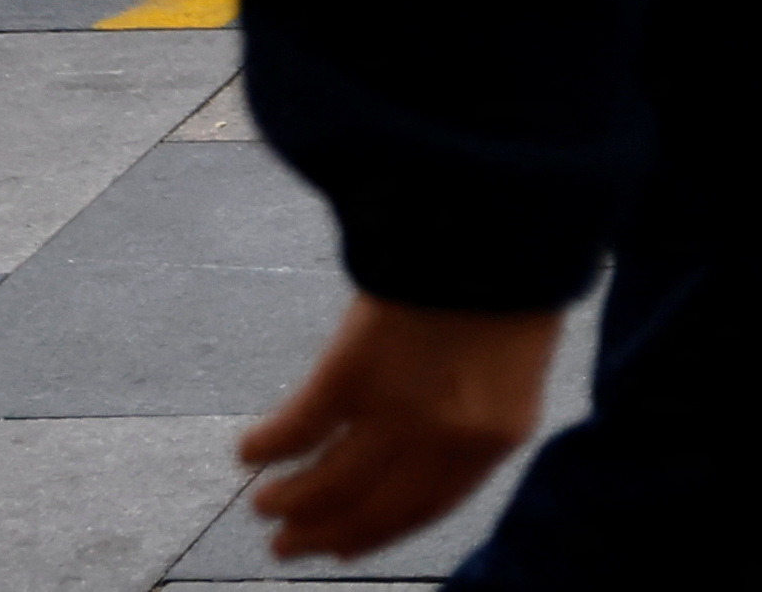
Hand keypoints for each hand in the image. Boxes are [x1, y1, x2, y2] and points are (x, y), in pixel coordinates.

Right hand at [239, 293, 562, 566]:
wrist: (505, 213)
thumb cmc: (514, 272)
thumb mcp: (513, 357)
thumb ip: (473, 406)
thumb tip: (420, 450)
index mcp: (498, 434)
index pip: (428, 507)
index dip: (377, 533)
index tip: (342, 548)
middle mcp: (448, 437)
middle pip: (373, 510)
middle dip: (322, 534)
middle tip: (285, 546)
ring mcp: (398, 409)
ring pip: (327, 483)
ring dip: (288, 501)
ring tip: (263, 507)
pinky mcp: (351, 372)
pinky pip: (296, 430)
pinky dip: (265, 447)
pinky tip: (247, 453)